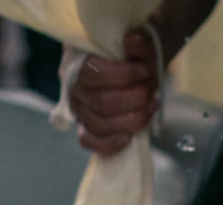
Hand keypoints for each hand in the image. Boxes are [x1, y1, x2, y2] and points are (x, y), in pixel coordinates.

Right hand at [71, 29, 160, 155]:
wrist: (137, 67)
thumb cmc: (135, 53)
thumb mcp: (142, 42)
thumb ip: (139, 42)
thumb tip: (131, 43)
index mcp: (79, 56)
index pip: (92, 72)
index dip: (122, 76)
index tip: (144, 72)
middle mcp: (73, 84)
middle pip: (99, 102)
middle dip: (133, 99)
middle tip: (149, 91)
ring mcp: (78, 108)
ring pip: (98, 124)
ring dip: (131, 120)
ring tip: (149, 107)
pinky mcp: (85, 126)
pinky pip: (89, 142)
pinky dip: (109, 144)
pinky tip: (128, 137)